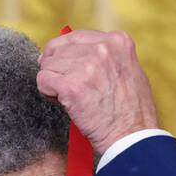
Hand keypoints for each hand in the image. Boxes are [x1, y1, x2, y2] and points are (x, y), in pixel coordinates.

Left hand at [36, 29, 160, 155]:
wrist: (133, 138)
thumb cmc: (132, 112)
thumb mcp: (128, 71)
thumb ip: (107, 57)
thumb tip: (77, 52)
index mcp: (118, 41)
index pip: (75, 37)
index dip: (65, 54)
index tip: (66, 69)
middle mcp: (103, 49)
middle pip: (58, 50)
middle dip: (58, 69)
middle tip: (69, 88)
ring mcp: (87, 66)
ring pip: (48, 65)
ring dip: (53, 83)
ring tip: (71, 99)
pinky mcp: (72, 86)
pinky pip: (43, 81)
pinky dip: (48, 94)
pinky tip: (65, 104)